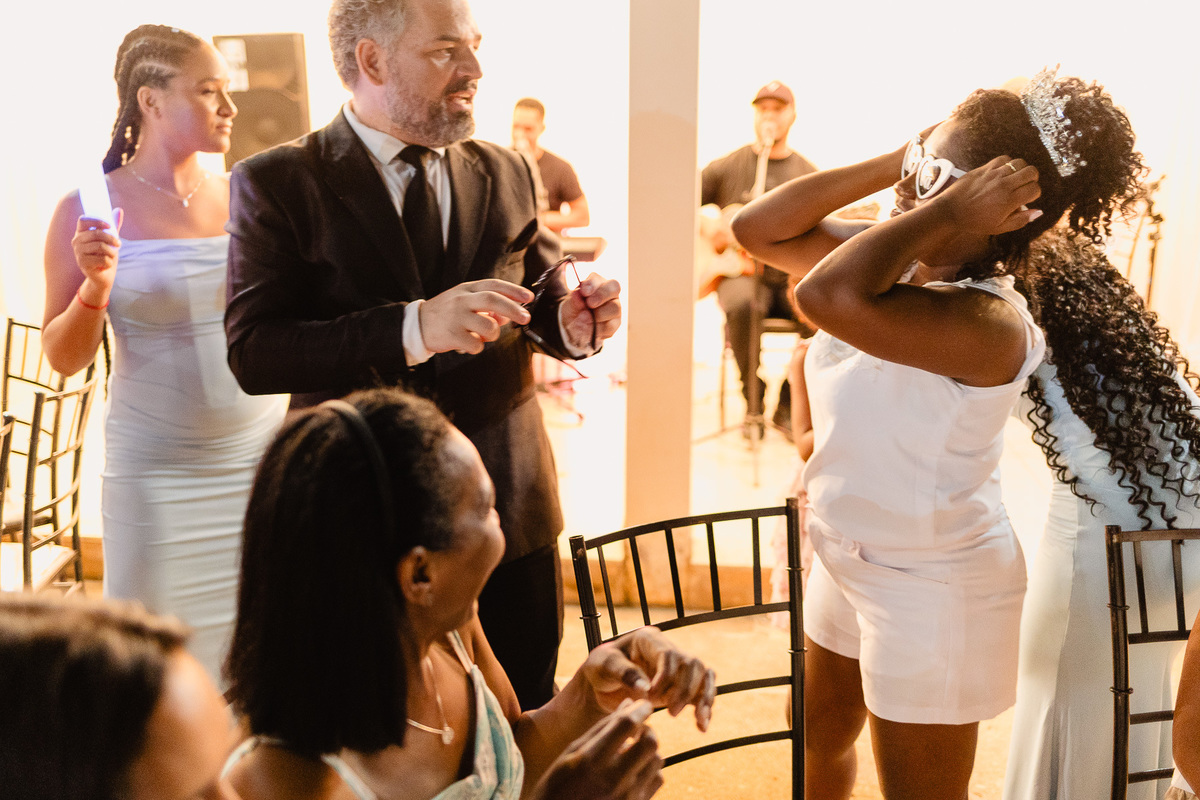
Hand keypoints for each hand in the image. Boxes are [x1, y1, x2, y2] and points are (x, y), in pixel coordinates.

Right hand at [71, 209, 122, 300]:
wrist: (104, 276)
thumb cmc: (106, 255)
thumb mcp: (111, 239)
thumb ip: (114, 226)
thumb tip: (119, 210)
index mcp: (81, 232)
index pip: (83, 220)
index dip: (97, 221)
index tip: (110, 226)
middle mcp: (76, 241)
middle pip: (96, 233)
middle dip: (112, 238)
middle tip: (119, 244)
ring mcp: (78, 252)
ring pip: (101, 246)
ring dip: (112, 252)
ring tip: (112, 255)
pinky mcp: (82, 263)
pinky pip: (102, 259)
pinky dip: (109, 262)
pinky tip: (106, 265)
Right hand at [419, 279, 533, 353]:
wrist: (417, 325)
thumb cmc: (446, 314)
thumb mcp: (464, 302)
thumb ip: (486, 306)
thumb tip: (507, 316)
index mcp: (466, 289)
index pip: (494, 285)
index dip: (514, 290)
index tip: (529, 297)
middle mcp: (462, 300)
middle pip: (494, 301)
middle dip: (514, 310)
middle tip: (526, 318)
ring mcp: (456, 317)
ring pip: (489, 327)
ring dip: (492, 335)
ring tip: (481, 336)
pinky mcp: (452, 335)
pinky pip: (476, 345)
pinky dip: (477, 348)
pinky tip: (467, 344)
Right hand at [530, 700, 663, 799]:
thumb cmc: (557, 786)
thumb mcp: (571, 753)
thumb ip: (601, 728)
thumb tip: (628, 704)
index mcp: (590, 761)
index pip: (627, 725)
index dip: (640, 709)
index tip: (643, 705)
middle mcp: (612, 780)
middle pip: (650, 743)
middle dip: (648, 729)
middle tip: (638, 729)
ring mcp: (627, 798)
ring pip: (657, 761)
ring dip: (648, 750)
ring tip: (632, 752)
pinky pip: (657, 780)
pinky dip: (650, 770)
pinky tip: (634, 770)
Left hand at [561, 273, 621, 351]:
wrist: (575, 326)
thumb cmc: (575, 310)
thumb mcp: (570, 305)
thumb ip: (574, 300)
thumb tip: (577, 294)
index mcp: (597, 283)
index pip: (598, 278)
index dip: (591, 284)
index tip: (583, 292)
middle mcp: (610, 293)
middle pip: (614, 287)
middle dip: (601, 295)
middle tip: (590, 304)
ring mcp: (615, 307)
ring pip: (615, 307)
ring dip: (599, 314)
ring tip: (584, 319)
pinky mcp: (615, 323)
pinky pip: (611, 325)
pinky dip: (599, 328)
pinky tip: (590, 329)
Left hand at [580, 626, 714, 731]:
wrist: (602, 683)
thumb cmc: (601, 669)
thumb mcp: (603, 666)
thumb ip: (623, 672)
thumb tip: (646, 686)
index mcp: (649, 639)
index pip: (669, 654)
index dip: (666, 676)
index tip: (651, 696)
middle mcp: (668, 649)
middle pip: (692, 664)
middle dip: (685, 690)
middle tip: (671, 713)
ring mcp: (677, 667)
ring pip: (704, 675)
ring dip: (704, 698)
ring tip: (699, 721)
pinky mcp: (681, 685)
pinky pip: (702, 691)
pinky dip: (705, 707)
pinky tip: (702, 726)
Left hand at [933, 156, 1042, 235]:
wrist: (950, 211)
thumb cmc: (974, 222)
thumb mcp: (998, 228)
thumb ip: (1020, 220)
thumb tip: (1039, 211)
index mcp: (1009, 201)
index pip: (1035, 189)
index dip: (1034, 194)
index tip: (1027, 198)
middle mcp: (1004, 185)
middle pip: (1031, 172)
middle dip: (1032, 179)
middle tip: (1024, 187)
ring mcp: (994, 174)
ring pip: (1020, 162)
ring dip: (1021, 170)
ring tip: (1014, 179)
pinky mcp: (984, 168)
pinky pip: (1004, 158)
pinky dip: (1007, 163)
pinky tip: (1002, 173)